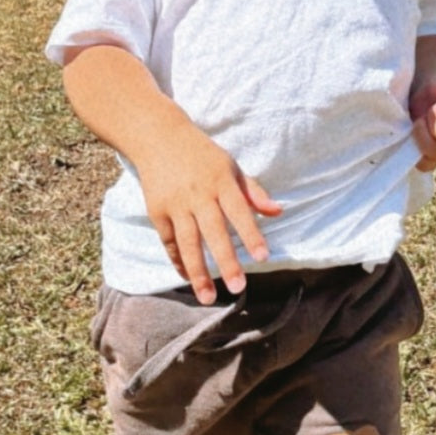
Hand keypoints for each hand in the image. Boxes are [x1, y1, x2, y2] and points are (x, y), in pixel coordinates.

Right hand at [137, 128, 280, 304]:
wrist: (158, 137)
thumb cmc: (202, 156)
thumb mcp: (231, 166)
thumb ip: (253, 191)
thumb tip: (278, 212)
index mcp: (221, 181)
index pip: (240, 211)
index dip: (251, 234)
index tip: (263, 257)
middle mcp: (198, 194)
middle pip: (213, 231)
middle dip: (226, 261)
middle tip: (239, 287)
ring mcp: (176, 204)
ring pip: (187, 242)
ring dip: (198, 272)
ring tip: (209, 297)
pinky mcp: (157, 211)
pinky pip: (169, 242)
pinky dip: (178, 261)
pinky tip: (188, 278)